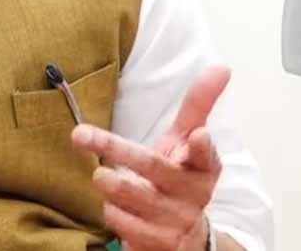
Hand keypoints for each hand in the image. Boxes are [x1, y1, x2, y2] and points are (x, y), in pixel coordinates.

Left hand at [71, 65, 229, 250]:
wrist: (186, 237)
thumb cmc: (180, 177)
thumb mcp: (187, 142)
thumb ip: (198, 106)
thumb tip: (221, 67)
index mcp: (202, 166)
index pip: (205, 154)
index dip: (201, 146)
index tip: (197, 135)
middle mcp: (192, 194)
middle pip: (151, 167)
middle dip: (114, 148)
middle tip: (79, 134)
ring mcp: (175, 222)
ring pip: (129, 194)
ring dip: (109, 182)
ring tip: (101, 176)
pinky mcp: (159, 245)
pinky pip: (122, 224)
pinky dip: (111, 211)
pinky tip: (113, 206)